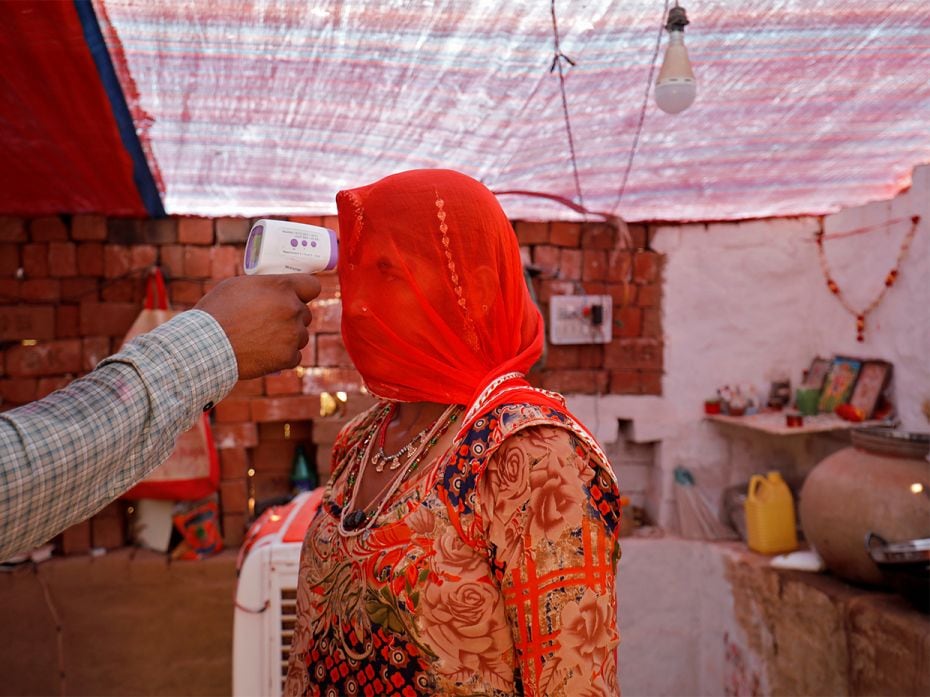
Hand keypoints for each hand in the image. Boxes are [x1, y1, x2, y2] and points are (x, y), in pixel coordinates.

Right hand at [195, 274, 320, 379]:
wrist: (207, 345)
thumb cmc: (217, 312)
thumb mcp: (238, 286)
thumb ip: (264, 287)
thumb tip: (274, 290)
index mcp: (282, 287)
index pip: (312, 286)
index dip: (304, 292)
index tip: (297, 298)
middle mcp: (292, 309)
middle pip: (305, 313)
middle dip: (291, 317)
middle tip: (268, 322)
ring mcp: (293, 334)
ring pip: (301, 336)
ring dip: (288, 338)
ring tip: (262, 340)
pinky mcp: (288, 356)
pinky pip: (294, 356)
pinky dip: (282, 357)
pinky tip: (264, 354)